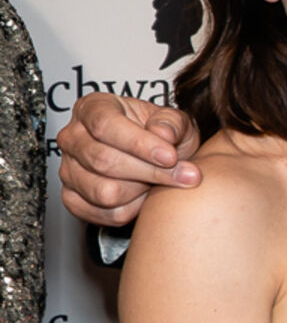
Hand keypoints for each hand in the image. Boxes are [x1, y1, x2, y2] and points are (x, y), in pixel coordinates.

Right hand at [57, 92, 202, 226]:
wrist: (160, 159)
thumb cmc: (162, 136)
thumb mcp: (175, 121)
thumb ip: (172, 122)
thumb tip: (163, 133)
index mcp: (92, 109)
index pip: (105, 126)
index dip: (139, 144)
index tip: (170, 156)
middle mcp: (73, 138)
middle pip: (103, 161)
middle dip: (150, 172)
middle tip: (182, 174)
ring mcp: (68, 170)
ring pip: (104, 192)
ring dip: (143, 191)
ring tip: (162, 183)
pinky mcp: (73, 199)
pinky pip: (105, 213)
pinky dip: (134, 209)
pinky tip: (146, 195)